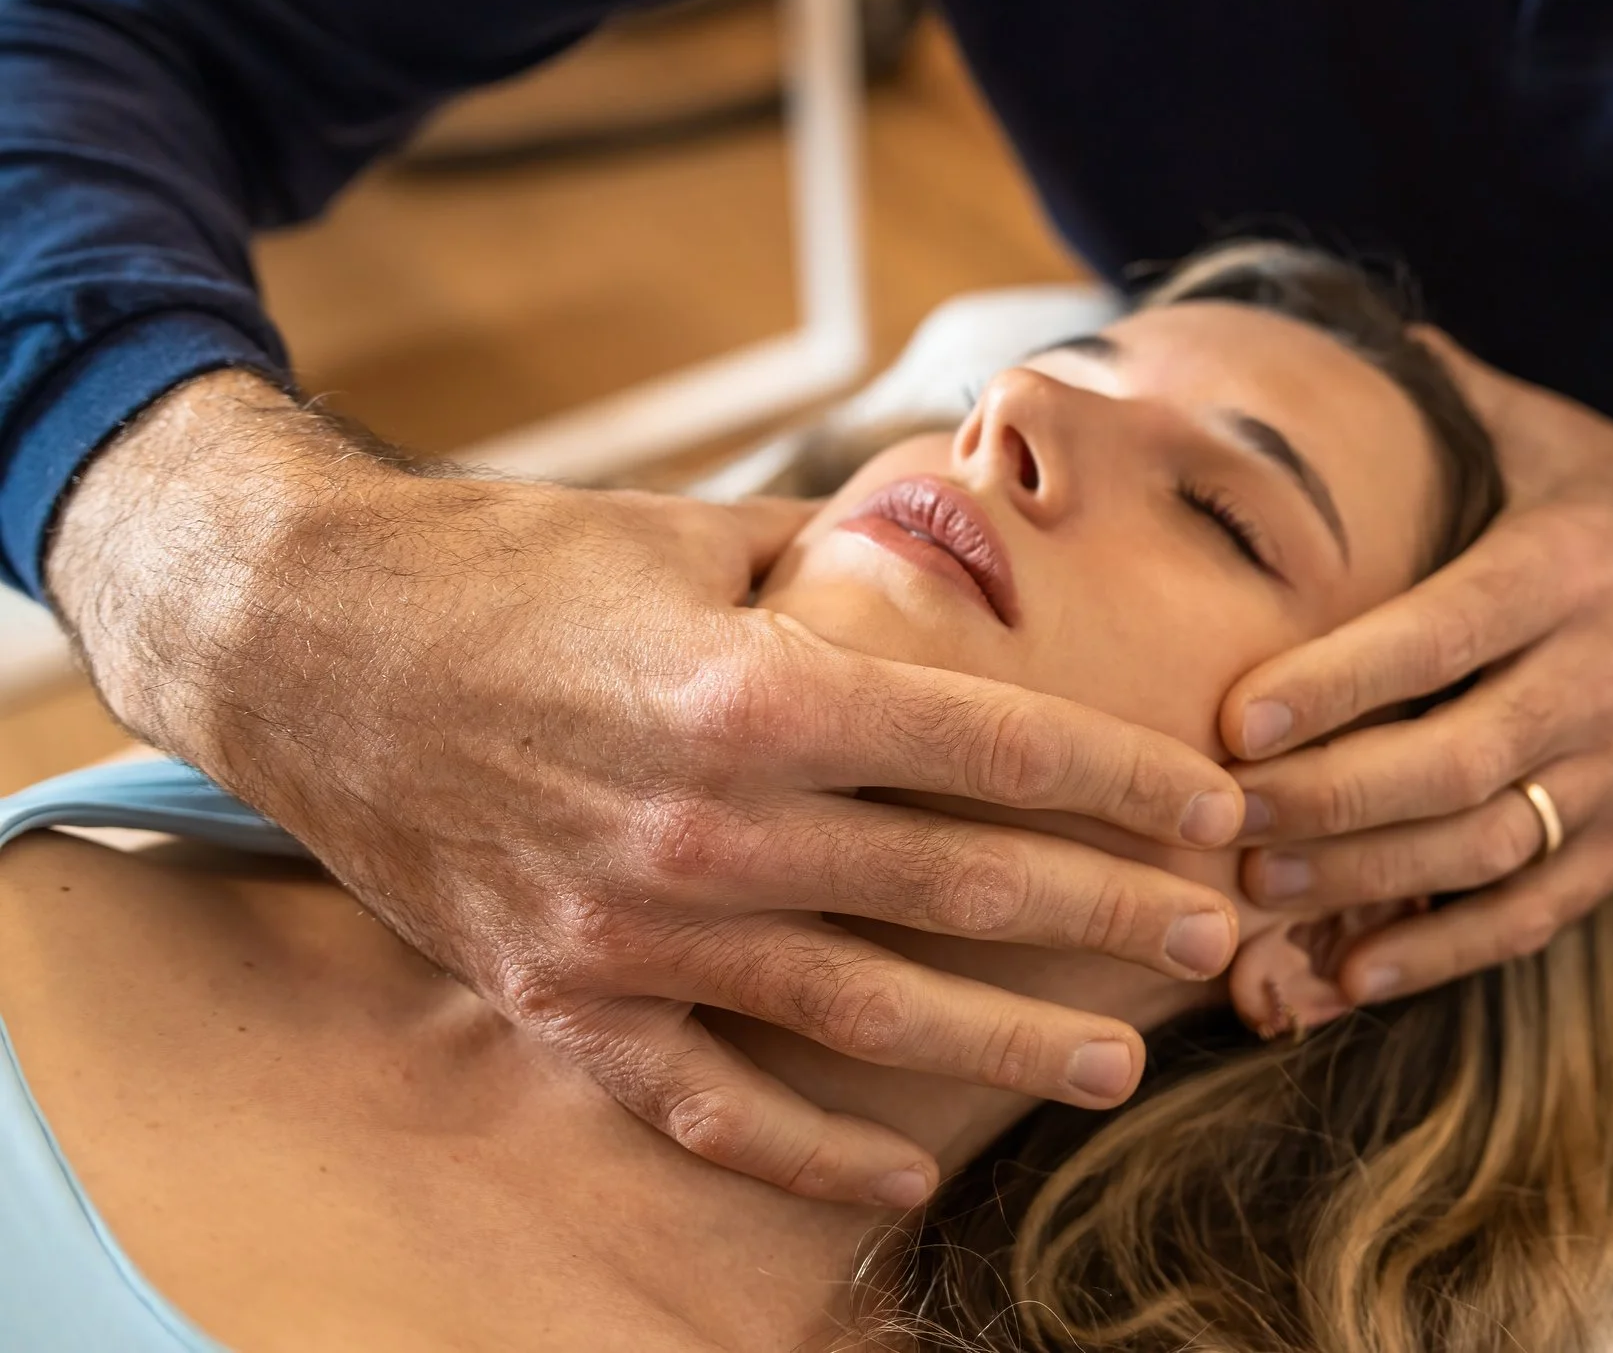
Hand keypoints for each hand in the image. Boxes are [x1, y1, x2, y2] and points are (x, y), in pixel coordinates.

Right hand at [48, 372, 1244, 1207]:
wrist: (305, 642)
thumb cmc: (516, 567)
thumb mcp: (698, 533)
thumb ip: (850, 561)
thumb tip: (982, 555)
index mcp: (754, 686)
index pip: (990, 742)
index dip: (1121, 780)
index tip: (1216, 809)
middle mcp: (706, 822)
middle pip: (957, 885)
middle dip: (1106, 917)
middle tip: (1213, 942)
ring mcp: (633, 928)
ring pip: (863, 1011)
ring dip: (1005, 1045)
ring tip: (1117, 1067)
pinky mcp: (564, 999)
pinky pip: (711, 1108)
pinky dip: (815, 1150)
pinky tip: (912, 1170)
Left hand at [1219, 334, 1612, 1004]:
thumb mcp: (1563, 442)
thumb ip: (1452, 399)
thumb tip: (1335, 335)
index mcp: (1566, 572)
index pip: (1443, 638)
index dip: (1340, 685)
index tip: (1238, 718)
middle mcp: (1599, 680)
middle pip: (1454, 763)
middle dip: (1329, 802)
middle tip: (1220, 818)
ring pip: (1485, 849)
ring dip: (1367, 882)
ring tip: (1260, 892)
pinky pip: (1536, 913)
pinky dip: (1444, 953)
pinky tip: (1354, 974)